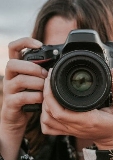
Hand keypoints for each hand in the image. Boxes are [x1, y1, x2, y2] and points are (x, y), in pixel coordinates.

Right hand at [0, 37, 47, 159]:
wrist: (18, 117)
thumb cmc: (30, 97)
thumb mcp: (35, 82)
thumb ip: (41, 72)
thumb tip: (58, 63)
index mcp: (16, 68)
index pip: (13, 47)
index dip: (24, 42)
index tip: (39, 44)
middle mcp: (9, 77)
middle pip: (13, 63)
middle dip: (32, 67)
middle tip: (45, 75)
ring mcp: (8, 90)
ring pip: (19, 80)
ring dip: (36, 83)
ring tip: (46, 88)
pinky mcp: (11, 103)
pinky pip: (22, 97)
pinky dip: (35, 97)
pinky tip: (42, 99)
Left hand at [41, 67, 112, 149]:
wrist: (110, 138)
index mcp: (86, 119)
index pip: (60, 111)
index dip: (50, 94)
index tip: (52, 78)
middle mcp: (74, 126)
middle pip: (49, 113)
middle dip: (45, 94)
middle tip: (49, 79)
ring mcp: (69, 130)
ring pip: (46, 120)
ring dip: (43, 105)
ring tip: (48, 90)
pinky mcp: (66, 131)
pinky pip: (48, 128)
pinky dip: (44, 118)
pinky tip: (48, 107)